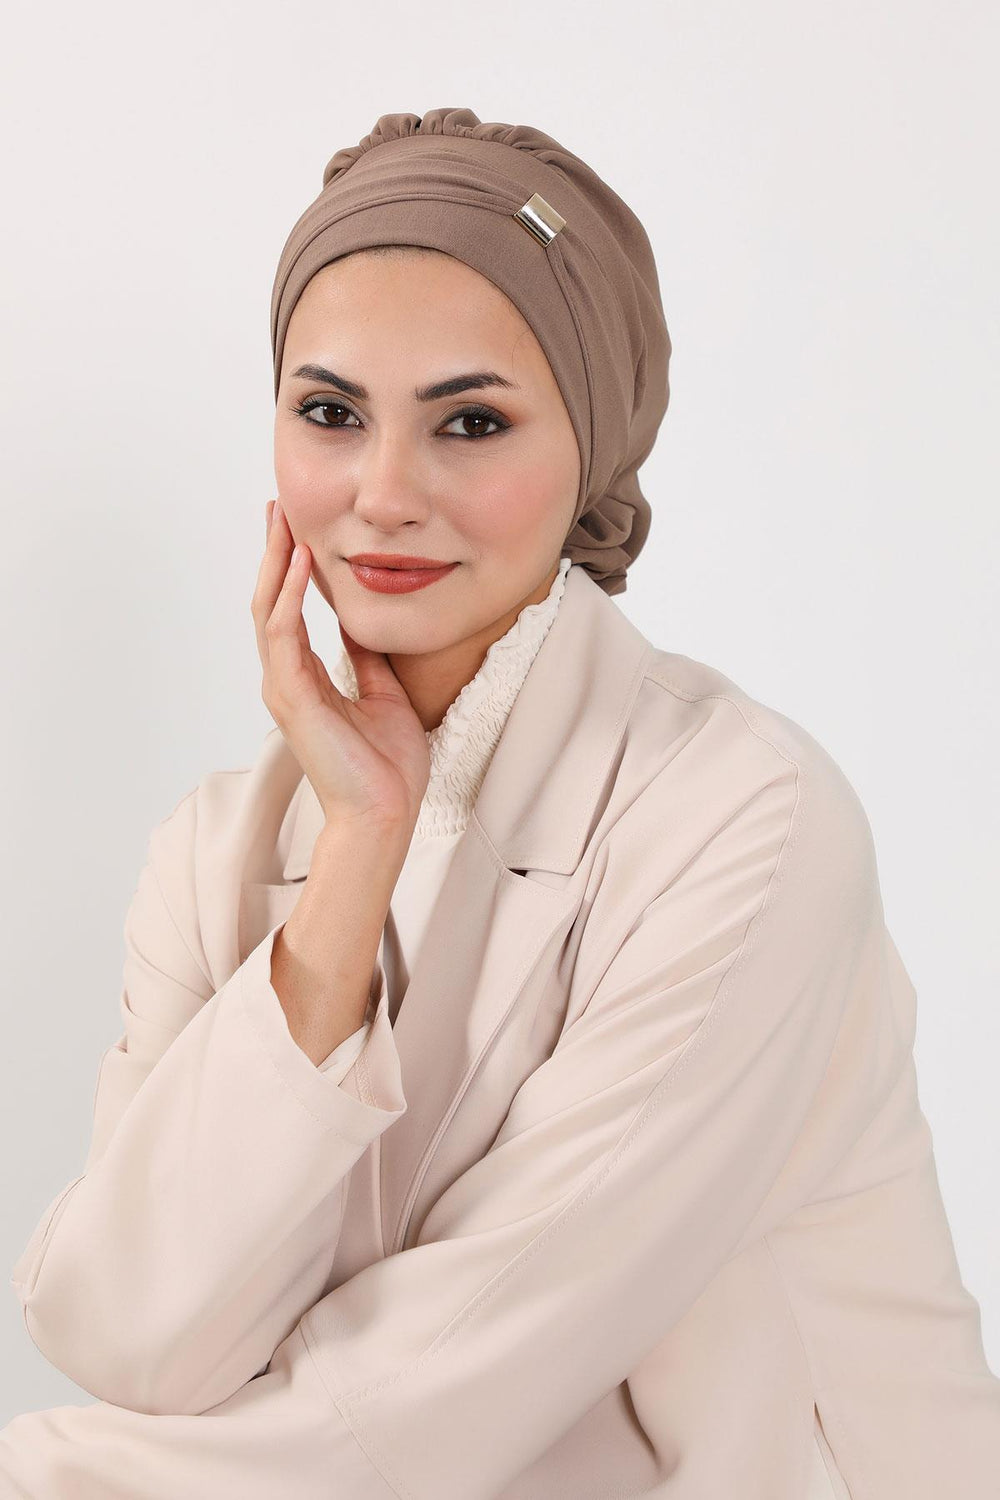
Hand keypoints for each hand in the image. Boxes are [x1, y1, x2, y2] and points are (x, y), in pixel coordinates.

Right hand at [251, 498, 430, 833]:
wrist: (385, 812)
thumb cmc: (385, 766)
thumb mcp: (383, 693)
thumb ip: (365, 657)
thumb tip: (361, 622)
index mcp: (304, 679)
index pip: (287, 611)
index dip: (290, 569)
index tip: (296, 529)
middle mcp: (285, 679)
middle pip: (268, 601)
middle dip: (274, 553)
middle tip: (278, 508)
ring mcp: (283, 687)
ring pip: (267, 610)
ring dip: (275, 563)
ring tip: (283, 521)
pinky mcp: (290, 697)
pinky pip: (282, 634)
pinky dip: (288, 595)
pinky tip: (299, 563)